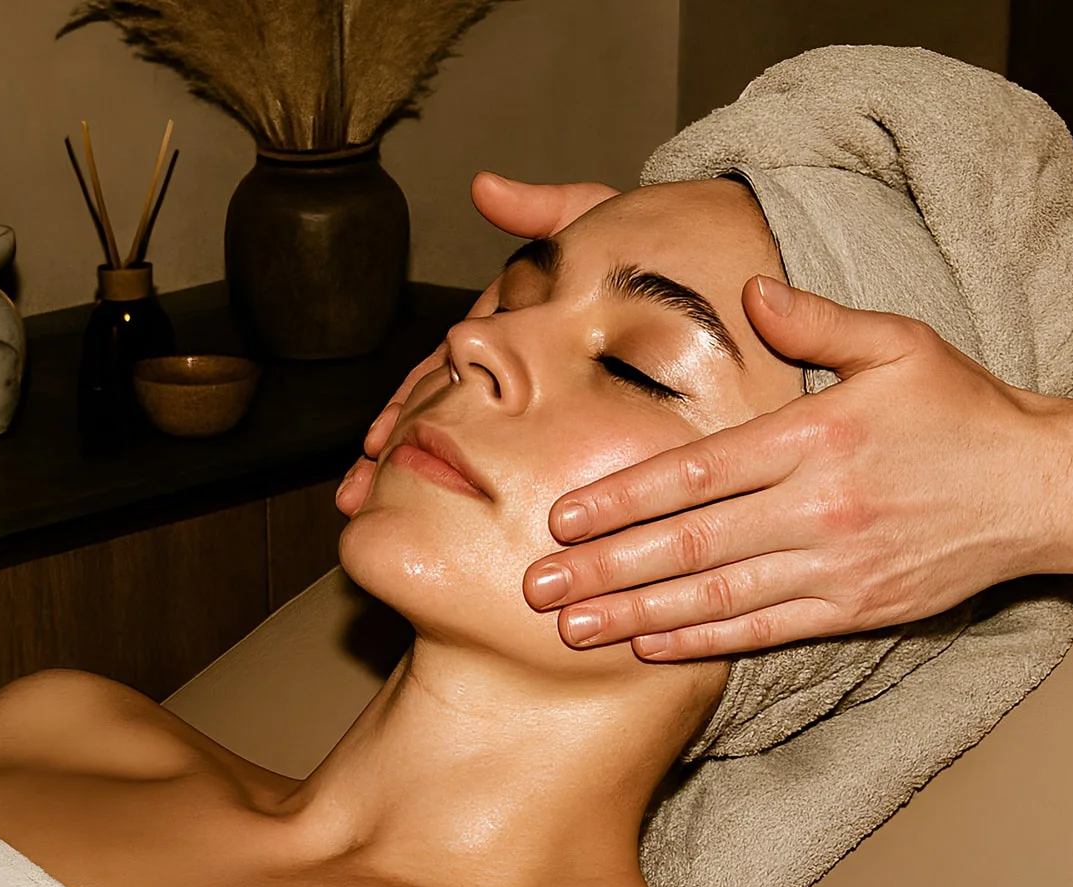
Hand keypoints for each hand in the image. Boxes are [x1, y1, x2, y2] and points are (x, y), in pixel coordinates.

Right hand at [335, 172, 618, 514]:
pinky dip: (478, 475)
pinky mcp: (573, 411)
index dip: (408, 402)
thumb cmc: (651, 246)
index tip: (379, 440)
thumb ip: (543, 210)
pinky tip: (449, 512)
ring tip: (379, 508)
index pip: (446, 368)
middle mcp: (517, 357)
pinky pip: (518, 449)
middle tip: (359, 492)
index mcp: (513, 319)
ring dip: (419, 473)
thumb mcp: (597, 220)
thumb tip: (484, 188)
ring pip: (470, 436)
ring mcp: (540, 388)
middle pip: (443, 413)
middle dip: (400, 455)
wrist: (713, 260)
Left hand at [522, 276, 1072, 658]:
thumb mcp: (899, 343)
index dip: (625, 498)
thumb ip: (818, 320)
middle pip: (692, 543)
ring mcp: (838, 565)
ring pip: (718, 596)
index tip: (563, 517)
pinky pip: (766, 629)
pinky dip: (703, 641)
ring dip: (637, 614)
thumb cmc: (963, 410)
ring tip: (573, 629)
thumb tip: (751, 291)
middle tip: (536, 588)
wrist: (1046, 488)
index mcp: (817, 437)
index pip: (698, 472)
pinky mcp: (858, 608)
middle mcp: (819, 506)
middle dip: (606, 568)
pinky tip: (649, 645)